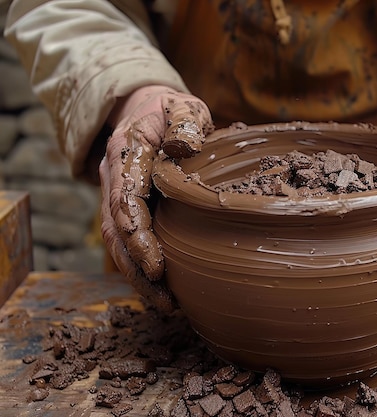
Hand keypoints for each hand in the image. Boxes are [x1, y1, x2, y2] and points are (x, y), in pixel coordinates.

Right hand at [99, 85, 213, 310]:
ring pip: (116, 243)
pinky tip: (161, 288)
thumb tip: (184, 147)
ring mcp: (116, 193)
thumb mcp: (184, 108)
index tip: (157, 266)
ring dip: (137, 275)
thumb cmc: (172, 112)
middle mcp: (114, 177)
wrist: (149, 110)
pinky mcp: (126, 206)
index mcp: (127, 152)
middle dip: (137, 268)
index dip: (138, 236)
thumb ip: (185, 123)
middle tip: (165, 299)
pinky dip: (139, 266)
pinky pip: (125, 241)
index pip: (125, 200)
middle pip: (115, 231)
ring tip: (165, 304)